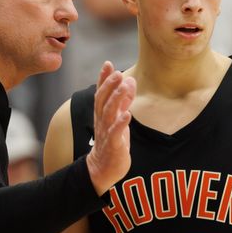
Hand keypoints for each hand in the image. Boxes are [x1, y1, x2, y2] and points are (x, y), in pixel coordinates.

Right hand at [86, 62, 135, 194]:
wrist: (103, 168)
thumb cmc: (112, 141)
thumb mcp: (118, 117)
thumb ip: (124, 100)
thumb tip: (130, 80)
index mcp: (101, 113)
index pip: (101, 93)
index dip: (103, 78)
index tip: (107, 64)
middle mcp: (101, 121)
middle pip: (103, 100)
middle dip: (109, 86)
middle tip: (116, 73)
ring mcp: (106, 133)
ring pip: (108, 114)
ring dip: (116, 99)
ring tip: (123, 87)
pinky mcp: (113, 145)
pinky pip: (115, 133)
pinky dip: (120, 123)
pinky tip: (127, 114)